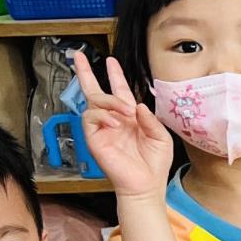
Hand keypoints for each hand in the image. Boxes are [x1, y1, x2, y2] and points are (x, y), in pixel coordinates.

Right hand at [73, 53, 175, 199]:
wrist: (145, 185)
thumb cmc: (154, 164)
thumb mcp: (161, 136)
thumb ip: (150, 118)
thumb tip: (136, 103)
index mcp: (130, 118)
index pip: (120, 92)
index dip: (115, 76)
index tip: (111, 61)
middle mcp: (113, 120)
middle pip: (95, 91)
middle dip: (86, 73)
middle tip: (79, 56)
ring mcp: (102, 128)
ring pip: (95, 101)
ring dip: (111, 101)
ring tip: (125, 111)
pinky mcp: (94, 138)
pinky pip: (91, 117)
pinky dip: (103, 115)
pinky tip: (115, 122)